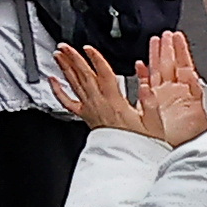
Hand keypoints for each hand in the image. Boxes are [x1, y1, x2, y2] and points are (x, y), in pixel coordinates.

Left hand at [54, 33, 206, 147]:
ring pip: (75, 85)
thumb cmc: (142, 142)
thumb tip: (145, 85)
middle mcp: (99, 104)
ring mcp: (90, 110)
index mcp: (116, 103)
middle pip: (84, 77)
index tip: (88, 48)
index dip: (96, 60)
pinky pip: (67, 103)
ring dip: (65, 69)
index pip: (104, 76)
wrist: (129, 160)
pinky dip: (58, 90)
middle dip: (74, 59)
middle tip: (64, 46)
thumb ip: (150, 102)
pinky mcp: (85, 117)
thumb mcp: (154, 123)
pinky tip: (52, 80)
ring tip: (58, 55)